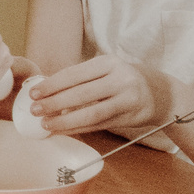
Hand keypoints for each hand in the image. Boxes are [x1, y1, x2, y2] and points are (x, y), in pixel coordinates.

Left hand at [29, 55, 153, 134]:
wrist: (160, 93)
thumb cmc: (122, 79)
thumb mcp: (106, 70)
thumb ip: (81, 78)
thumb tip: (46, 89)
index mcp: (109, 63)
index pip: (75, 74)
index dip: (52, 85)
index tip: (34, 93)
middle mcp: (120, 79)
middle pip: (81, 94)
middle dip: (54, 103)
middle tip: (35, 110)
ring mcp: (127, 99)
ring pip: (91, 113)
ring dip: (65, 121)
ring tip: (46, 124)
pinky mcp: (129, 117)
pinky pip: (98, 125)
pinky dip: (78, 129)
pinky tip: (62, 131)